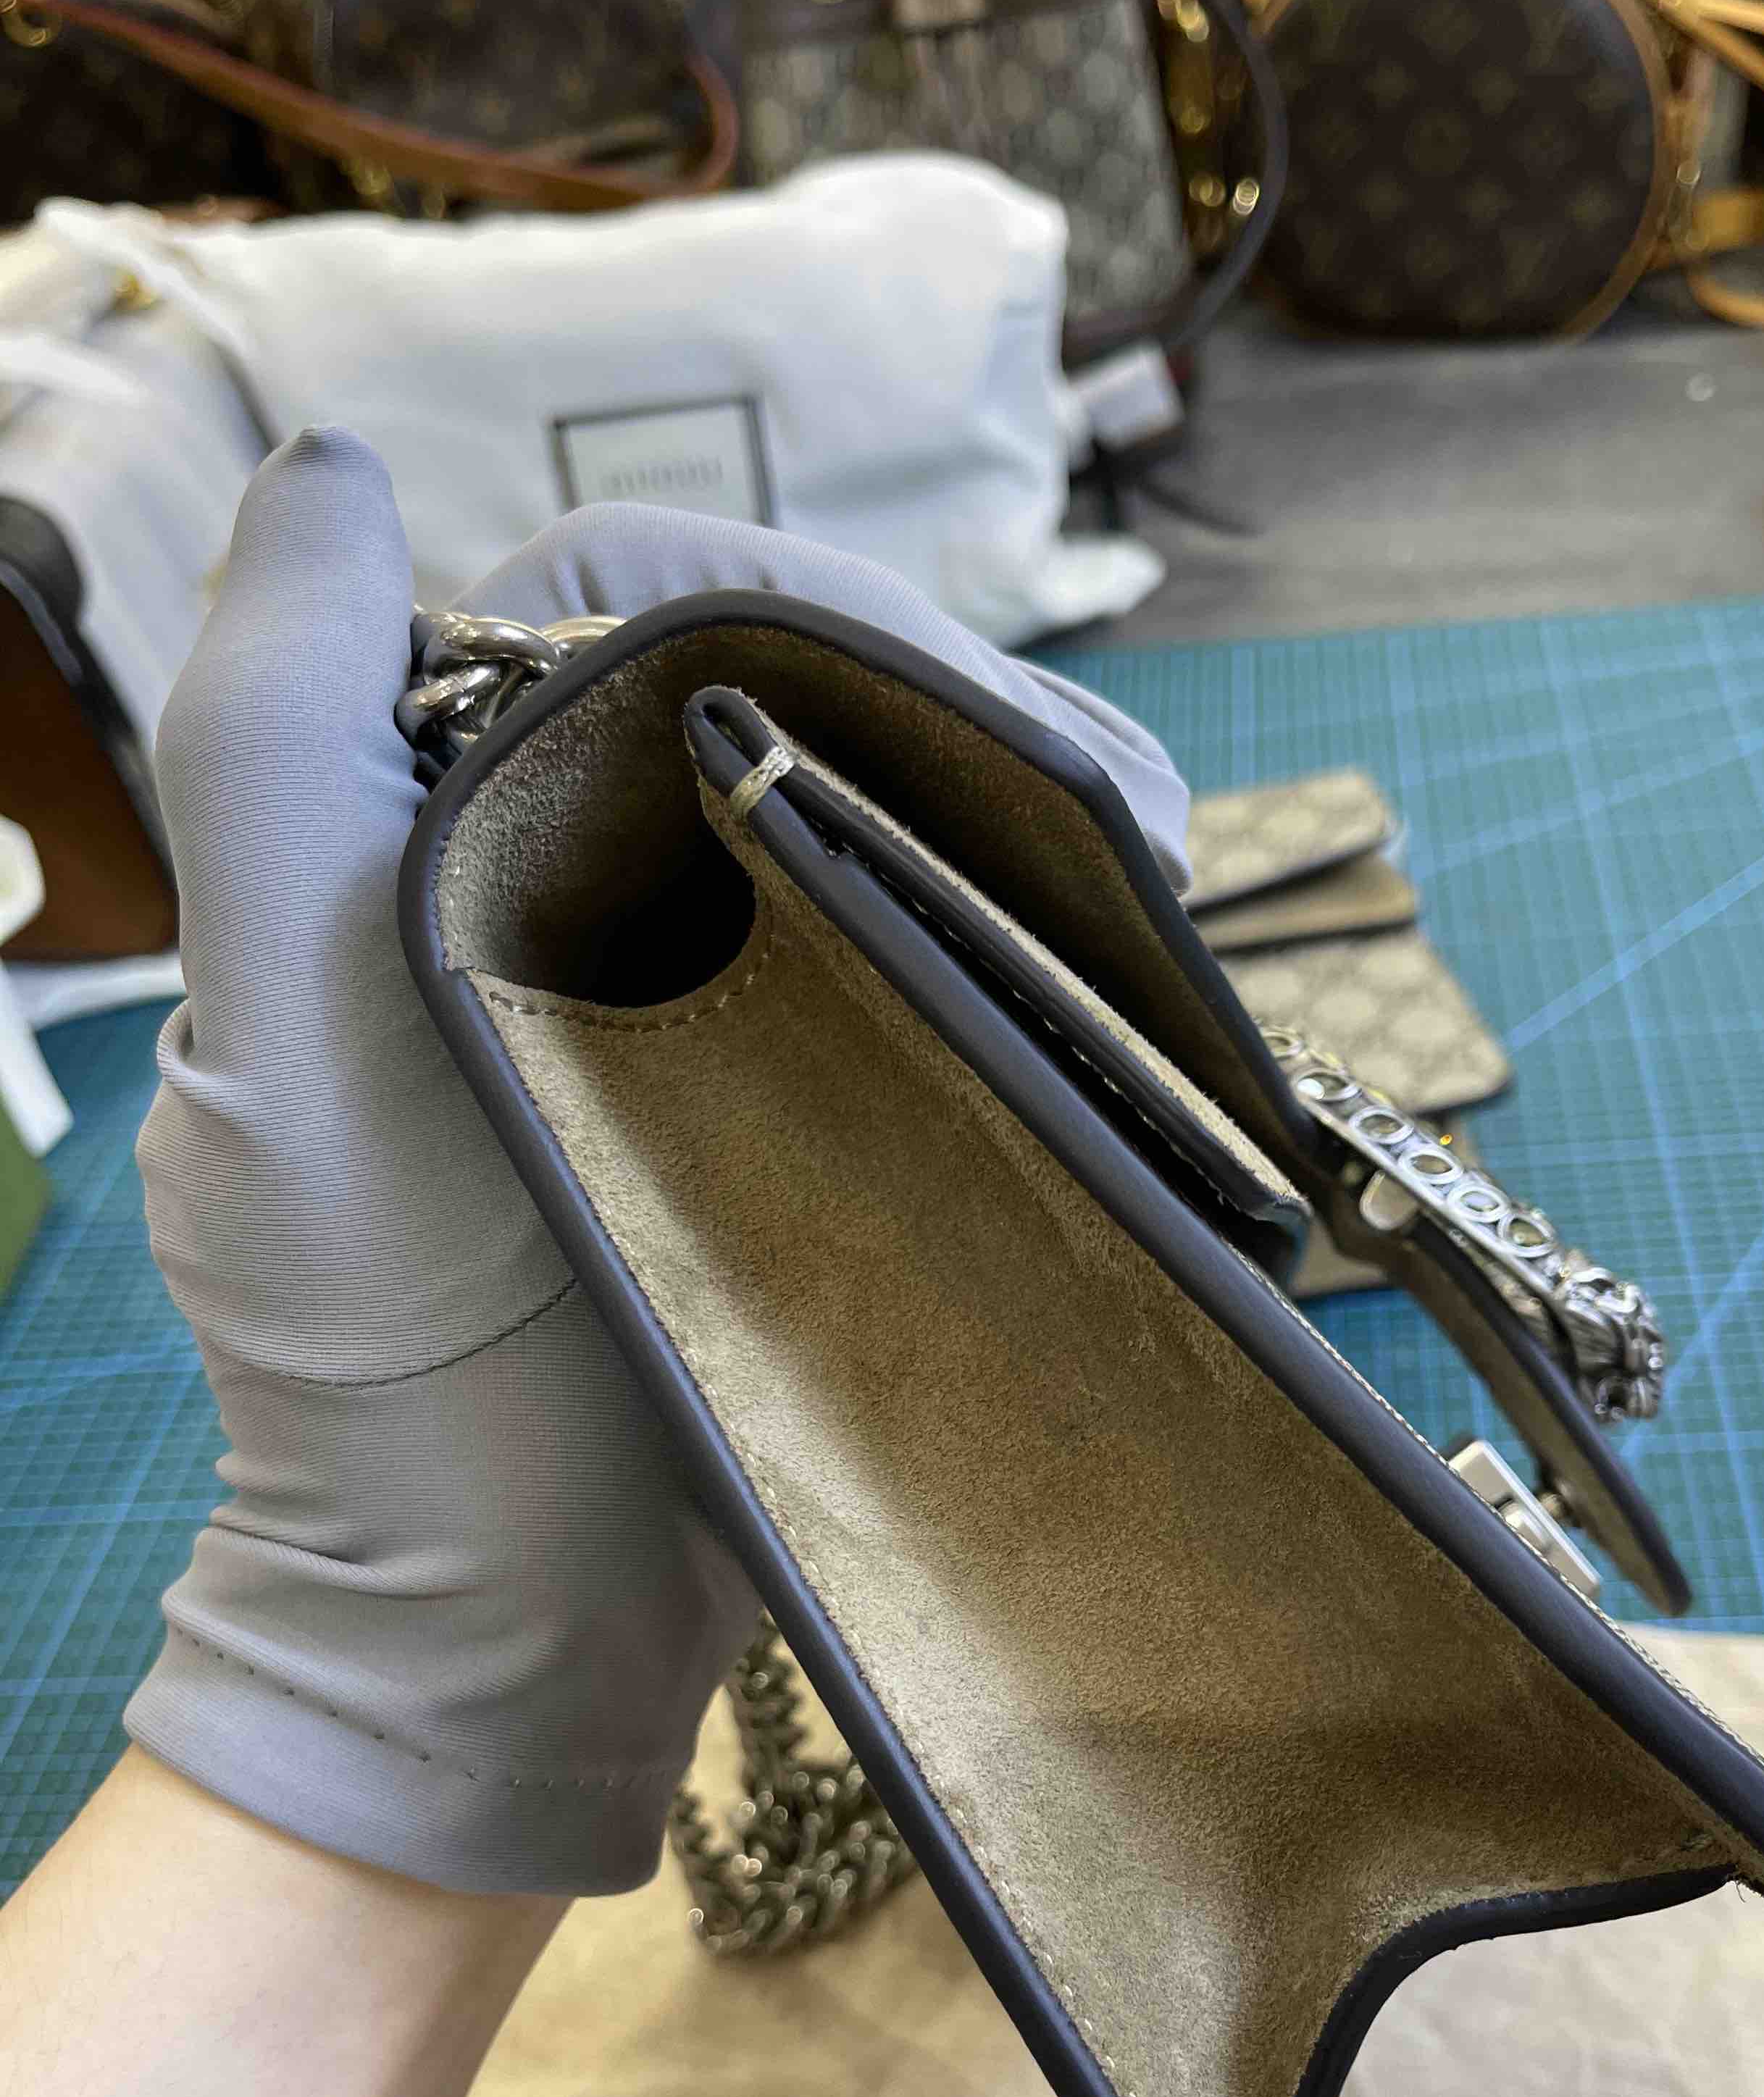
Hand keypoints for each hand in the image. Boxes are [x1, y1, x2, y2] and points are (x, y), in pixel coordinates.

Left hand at [128, 430, 1188, 1892]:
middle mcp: (586, 886)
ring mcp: (711, 1006)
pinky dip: (1040, 951)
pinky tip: (1133, 965)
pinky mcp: (812, 1122)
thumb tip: (334, 468)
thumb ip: (273, 741)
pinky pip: (930, 981)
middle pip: (798, 701)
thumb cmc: (373, 1346)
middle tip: (1130, 809)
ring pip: (884, 827)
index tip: (961, 709)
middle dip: (974, 710)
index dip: (815, 610)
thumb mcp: (282, 1026)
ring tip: (1157, 875)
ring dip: (1034, 817)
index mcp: (458, 826)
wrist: (501, 1628)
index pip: (642, 606)